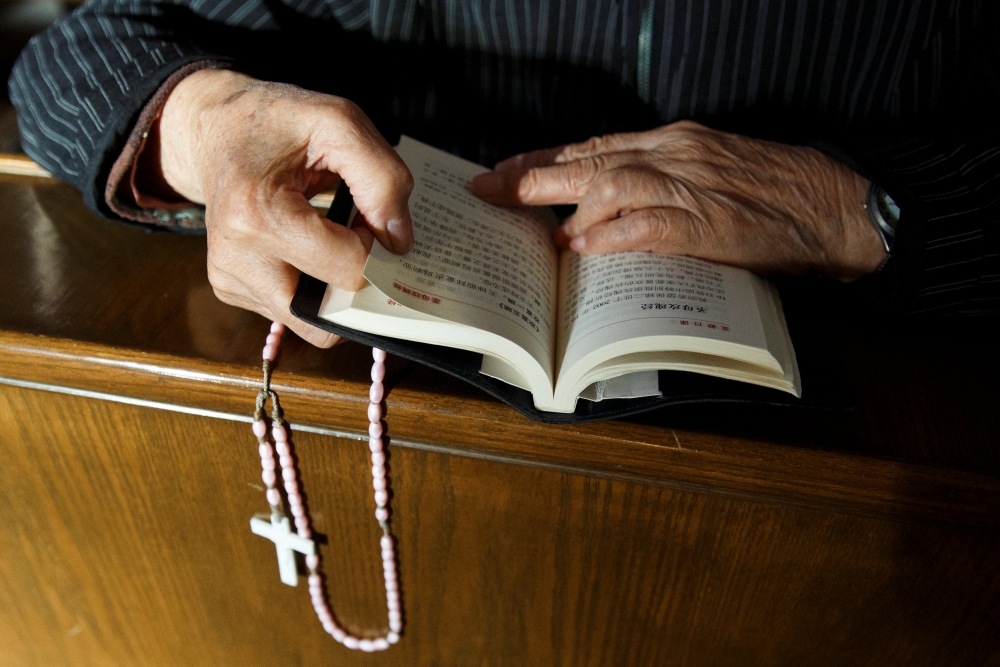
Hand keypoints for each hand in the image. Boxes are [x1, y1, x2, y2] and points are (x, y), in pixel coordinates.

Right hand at [147, 69, 413, 346]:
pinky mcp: (230, 290)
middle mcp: (235, 257)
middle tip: (356, 236)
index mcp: (258, 215)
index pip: (348, 269)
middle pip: (327, 316)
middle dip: (356, 283)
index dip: (375, 247)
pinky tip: (303, 247)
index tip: (367, 216)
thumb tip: (400, 243)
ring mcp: (228, 279)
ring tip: (328, 239)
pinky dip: (310, 288)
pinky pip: (291, 314)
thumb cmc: (276, 122)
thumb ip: (383, 179)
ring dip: (333, 291)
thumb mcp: (340, 122)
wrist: (215, 128)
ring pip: (310, 324)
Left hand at [471, 120, 884, 280]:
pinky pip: (648, 224)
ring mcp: (692, 186)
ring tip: (528, 225)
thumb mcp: (713, 173)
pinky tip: (583, 246)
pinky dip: (610, 234)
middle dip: (534, 175)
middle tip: (491, 189)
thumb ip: (663, 186)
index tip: (506, 167)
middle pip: (590, 158)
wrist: (836, 206)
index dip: (546, 157)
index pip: (595, 145)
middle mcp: (676, 154)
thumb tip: (607, 212)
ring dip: (564, 204)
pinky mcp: (710, 222)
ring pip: (611, 183)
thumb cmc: (776, 193)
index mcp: (675, 142)